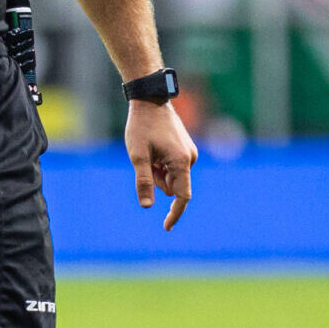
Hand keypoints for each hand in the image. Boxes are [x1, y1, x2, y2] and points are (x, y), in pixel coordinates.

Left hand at [125, 98, 196, 230]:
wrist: (150, 100)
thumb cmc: (142, 127)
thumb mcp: (138, 156)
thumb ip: (144, 182)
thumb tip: (148, 206)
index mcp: (182, 162)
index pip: (182, 197)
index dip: (174, 213)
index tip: (166, 227)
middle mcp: (190, 158)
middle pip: (172, 186)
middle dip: (157, 181)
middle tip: (144, 161)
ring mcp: (189, 152)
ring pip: (171, 176)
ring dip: (158, 171)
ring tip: (148, 151)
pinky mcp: (185, 148)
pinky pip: (172, 166)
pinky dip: (161, 164)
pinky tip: (153, 147)